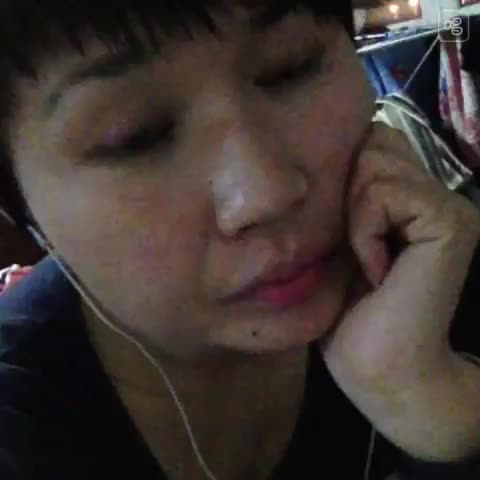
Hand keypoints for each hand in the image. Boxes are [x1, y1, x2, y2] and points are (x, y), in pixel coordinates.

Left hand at [320, 123, 479, 460]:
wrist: (378, 367)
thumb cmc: (348, 311)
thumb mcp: (339, 239)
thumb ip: (350, 192)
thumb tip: (337, 146)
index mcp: (412, 197)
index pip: (374, 139)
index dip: (345, 174)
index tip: (343, 229)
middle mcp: (437, 193)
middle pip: (373, 142)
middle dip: (347, 192)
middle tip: (356, 246)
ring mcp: (449, 206)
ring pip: (374, 164)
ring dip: (354, 216)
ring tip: (367, 260)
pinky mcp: (451, 222)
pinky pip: (384, 194)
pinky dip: (365, 231)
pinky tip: (378, 270)